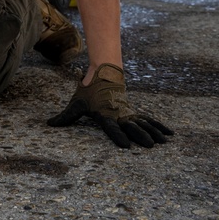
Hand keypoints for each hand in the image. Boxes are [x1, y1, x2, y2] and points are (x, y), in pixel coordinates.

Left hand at [47, 64, 173, 147]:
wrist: (104, 73)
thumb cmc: (88, 91)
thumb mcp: (76, 103)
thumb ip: (65, 116)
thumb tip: (48, 125)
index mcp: (104, 114)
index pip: (111, 127)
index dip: (117, 136)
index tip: (125, 146)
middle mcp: (118, 114)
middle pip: (131, 126)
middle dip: (140, 136)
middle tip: (149, 146)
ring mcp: (127, 112)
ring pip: (143, 123)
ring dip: (153, 133)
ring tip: (163, 143)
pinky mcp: (133, 111)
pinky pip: (148, 120)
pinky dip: (159, 126)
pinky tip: (169, 134)